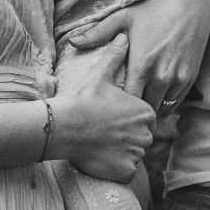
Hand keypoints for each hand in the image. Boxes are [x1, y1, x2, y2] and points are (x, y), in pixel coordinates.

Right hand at [48, 36, 154, 181]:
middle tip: (103, 131)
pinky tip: (101, 157)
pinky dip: (115, 168)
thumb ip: (115, 57)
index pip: (144, 119)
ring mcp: (136, 154)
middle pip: (141, 138)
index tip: (110, 118)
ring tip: (100, 143)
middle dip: (126, 137)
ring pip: (132, 155)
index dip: (127, 120)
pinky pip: (125, 171)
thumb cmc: (83, 99)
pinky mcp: (125, 171)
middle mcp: (146, 134)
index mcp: (145, 112)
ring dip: (120, 152)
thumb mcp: (100, 75)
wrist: (64, 126)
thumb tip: (124, 37)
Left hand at [63, 0, 209, 110]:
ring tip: (136, 111)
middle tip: (120, 114)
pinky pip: (176, 102)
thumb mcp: (124, 17)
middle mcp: (161, 75)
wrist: (191, 1)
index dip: (117, 107)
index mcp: (142, 64)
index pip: (126, 100)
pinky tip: (154, 102)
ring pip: (161, 109)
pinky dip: (165, 105)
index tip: (108, 106)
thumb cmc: (154, 7)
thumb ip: (98, 33)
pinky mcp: (190, 77)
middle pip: (144, 108)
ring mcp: (178, 78)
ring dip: (150, 110)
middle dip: (132, 113)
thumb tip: (72, 42)